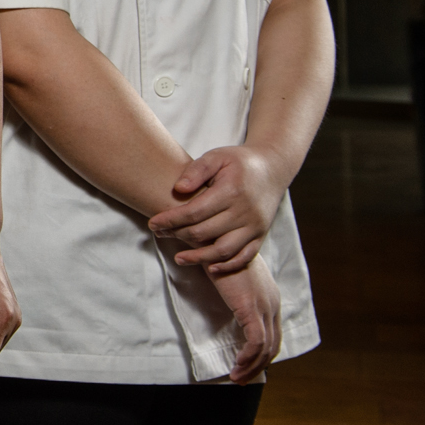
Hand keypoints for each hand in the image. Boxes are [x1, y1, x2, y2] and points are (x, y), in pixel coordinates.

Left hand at [150, 145, 284, 274]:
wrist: (272, 169)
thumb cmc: (238, 162)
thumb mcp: (216, 157)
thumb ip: (196, 170)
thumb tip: (178, 189)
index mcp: (231, 191)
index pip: (195, 212)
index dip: (171, 220)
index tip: (152, 223)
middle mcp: (245, 212)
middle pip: (205, 232)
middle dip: (177, 235)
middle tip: (158, 233)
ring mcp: (255, 226)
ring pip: (224, 250)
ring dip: (199, 257)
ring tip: (179, 258)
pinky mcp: (261, 235)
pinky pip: (245, 257)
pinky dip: (228, 266)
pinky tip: (210, 268)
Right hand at [210, 255, 282, 381]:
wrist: (213, 240)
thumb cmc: (216, 254)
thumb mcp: (230, 275)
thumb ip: (233, 290)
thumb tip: (226, 298)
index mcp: (269, 296)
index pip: (273, 332)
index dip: (262, 352)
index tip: (247, 364)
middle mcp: (272, 303)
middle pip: (273, 343)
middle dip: (259, 364)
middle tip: (242, 377)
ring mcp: (264, 306)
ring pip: (266, 347)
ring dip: (251, 366)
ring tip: (236, 377)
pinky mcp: (251, 309)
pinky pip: (255, 342)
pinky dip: (248, 357)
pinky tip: (236, 365)